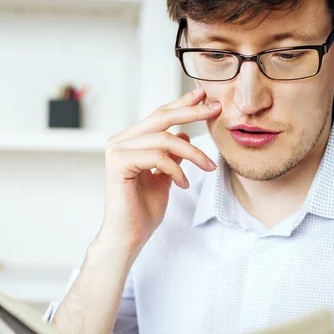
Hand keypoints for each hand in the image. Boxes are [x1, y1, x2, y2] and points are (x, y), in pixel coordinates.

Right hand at [97, 87, 220, 256]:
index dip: (182, 104)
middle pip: (161, 117)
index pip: (159, 116)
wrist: (129, 236)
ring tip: (209, 167)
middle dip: (191, 112)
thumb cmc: (143, 210)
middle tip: (216, 109)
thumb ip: (172, 155)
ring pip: (163, 138)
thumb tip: (185, 135)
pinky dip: (176, 170)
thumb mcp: (165, 176)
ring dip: (193, 153)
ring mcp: (117, 150)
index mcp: (129, 141)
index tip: (204, 97)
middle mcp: (120, 141)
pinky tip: (183, 184)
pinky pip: (157, 156)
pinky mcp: (118, 163)